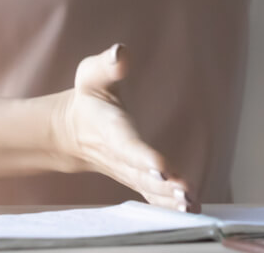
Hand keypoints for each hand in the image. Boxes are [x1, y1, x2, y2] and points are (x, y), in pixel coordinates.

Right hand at [46, 45, 195, 211]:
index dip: (143, 157)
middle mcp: (118, 155)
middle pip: (141, 173)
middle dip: (163, 185)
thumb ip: (107, 64)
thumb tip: (120, 52)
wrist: (71, 129)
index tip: (160, 168)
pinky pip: (151, 193)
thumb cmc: (89, 96)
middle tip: (186, 194)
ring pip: (148, 187)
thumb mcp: (92, 74)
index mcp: (110, 129)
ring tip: (192, 206)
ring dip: (169, 199)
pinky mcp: (133, 177)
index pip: (128, 145)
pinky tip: (190, 210)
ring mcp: (125, 169)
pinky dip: (167, 204)